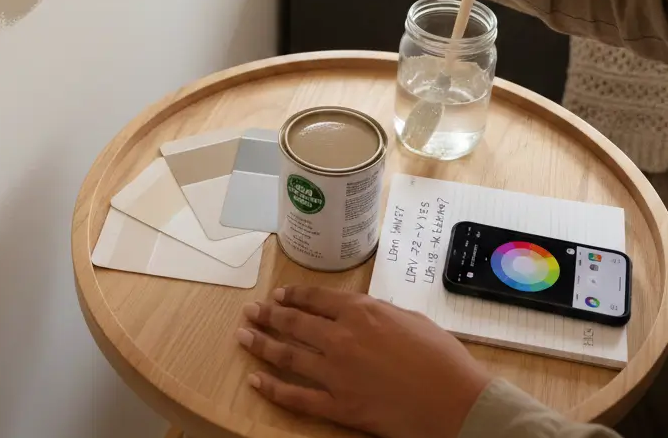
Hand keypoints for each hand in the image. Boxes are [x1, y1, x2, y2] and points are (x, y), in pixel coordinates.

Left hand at [235, 286, 490, 437]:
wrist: (457, 403)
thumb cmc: (442, 358)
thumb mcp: (409, 319)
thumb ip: (378, 314)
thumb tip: (361, 313)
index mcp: (360, 311)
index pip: (315, 299)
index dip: (292, 295)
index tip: (277, 294)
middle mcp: (341, 337)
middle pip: (294, 323)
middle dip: (269, 315)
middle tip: (251, 311)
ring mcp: (336, 373)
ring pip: (288, 355)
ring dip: (261, 344)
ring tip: (243, 335)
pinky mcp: (340, 406)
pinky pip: (297, 398)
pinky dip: (273, 389)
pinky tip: (255, 381)